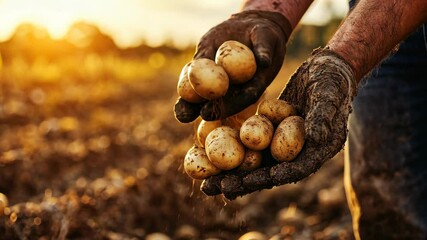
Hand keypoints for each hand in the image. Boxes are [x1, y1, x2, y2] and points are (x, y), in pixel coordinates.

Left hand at [174, 10, 291, 122]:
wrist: (248, 25)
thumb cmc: (264, 35)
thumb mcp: (266, 39)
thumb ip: (264, 50)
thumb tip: (263, 62)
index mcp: (251, 86)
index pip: (242, 100)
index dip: (232, 107)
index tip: (222, 112)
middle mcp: (233, 87)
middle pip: (221, 103)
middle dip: (210, 110)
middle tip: (201, 114)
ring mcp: (218, 79)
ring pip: (204, 94)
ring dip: (192, 105)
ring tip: (181, 112)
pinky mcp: (205, 64)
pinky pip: (195, 72)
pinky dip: (188, 79)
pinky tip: (181, 85)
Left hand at [200, 48, 357, 199]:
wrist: (324, 68)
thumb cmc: (332, 80)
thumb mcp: (329, 95)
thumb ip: (322, 117)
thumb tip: (316, 138)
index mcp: (318, 149)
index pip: (297, 168)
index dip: (279, 176)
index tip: (258, 180)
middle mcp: (298, 152)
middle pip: (270, 172)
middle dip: (245, 182)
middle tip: (220, 189)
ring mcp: (282, 143)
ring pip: (256, 162)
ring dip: (233, 174)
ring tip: (209, 185)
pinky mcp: (269, 133)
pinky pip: (249, 145)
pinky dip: (232, 152)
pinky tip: (211, 158)